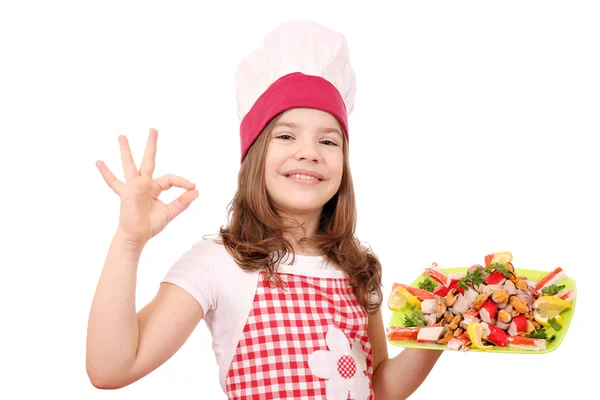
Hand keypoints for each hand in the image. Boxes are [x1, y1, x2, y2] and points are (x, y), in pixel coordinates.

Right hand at [96, 128, 197, 246]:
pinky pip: (114, 182)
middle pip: (149, 160)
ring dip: (126, 151)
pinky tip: (99, 162)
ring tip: (122, 136)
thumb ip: (182, 202)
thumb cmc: (150, 224)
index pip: (170, 179)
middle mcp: (144, 184)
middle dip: (151, 145)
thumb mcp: (170, 212)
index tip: (193, 186)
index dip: (182, 181)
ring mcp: (133, 187)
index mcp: (155, 187)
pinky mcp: (126, 193)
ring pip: (130, 165)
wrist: (137, 236)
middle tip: (153, 129)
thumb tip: (196, 191)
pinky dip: (106, 173)